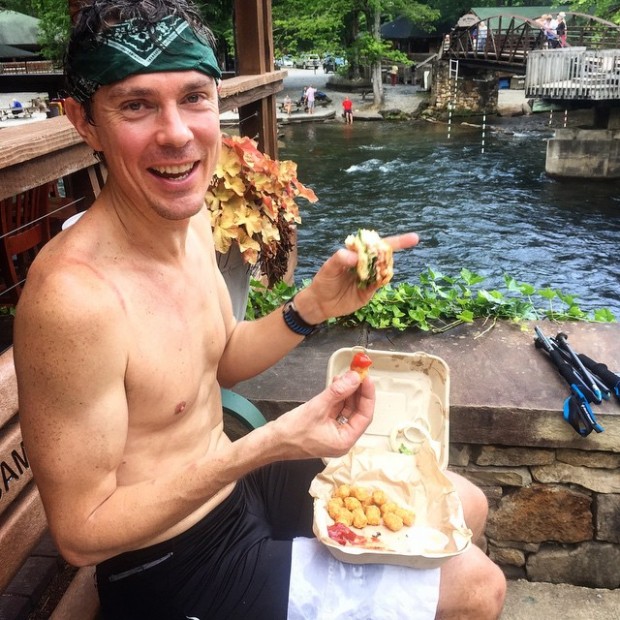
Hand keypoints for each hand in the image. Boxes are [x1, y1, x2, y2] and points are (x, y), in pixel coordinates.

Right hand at [273, 371, 374, 458]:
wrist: (270, 442)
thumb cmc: (292, 432)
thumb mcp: (317, 408)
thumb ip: (338, 392)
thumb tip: (354, 378)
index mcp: (344, 441)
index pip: (365, 416)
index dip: (367, 395)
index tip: (366, 378)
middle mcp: (342, 438)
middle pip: (357, 411)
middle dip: (357, 392)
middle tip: (357, 373)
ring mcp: (332, 432)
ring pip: (346, 409)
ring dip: (347, 392)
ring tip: (346, 375)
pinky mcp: (324, 426)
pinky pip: (336, 409)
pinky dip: (338, 397)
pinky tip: (337, 384)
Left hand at [296, 232, 418, 323]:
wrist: (320, 304)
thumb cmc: (323, 282)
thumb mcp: (328, 269)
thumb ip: (340, 259)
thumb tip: (355, 256)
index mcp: (357, 254)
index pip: (377, 245)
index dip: (396, 241)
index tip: (413, 238)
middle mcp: (366, 265)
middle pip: (384, 256)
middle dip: (391, 254)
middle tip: (383, 255)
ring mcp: (369, 278)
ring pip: (384, 270)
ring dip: (385, 267)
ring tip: (375, 268)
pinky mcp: (369, 292)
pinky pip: (379, 284)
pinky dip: (382, 280)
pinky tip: (380, 278)